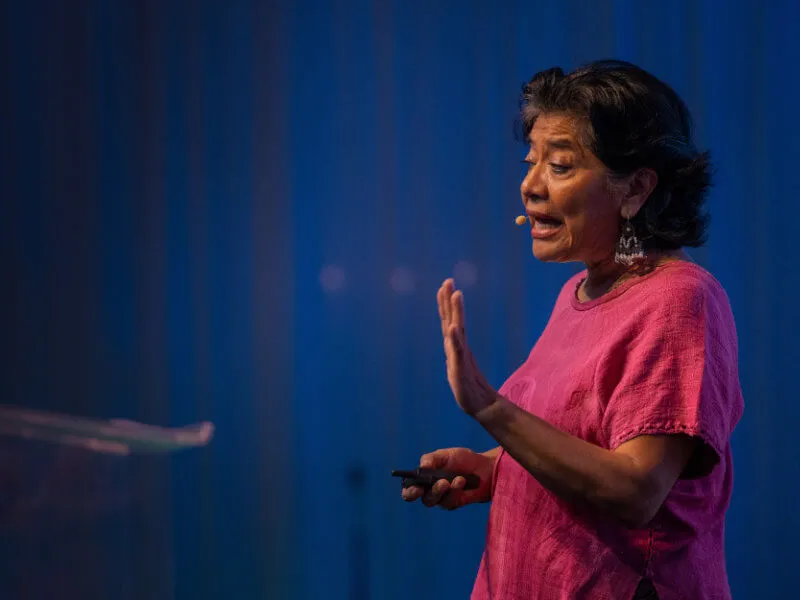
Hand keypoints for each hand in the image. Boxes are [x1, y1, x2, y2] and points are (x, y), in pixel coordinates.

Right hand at [401, 447, 494, 508]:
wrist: (484, 467)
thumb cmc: (462, 460)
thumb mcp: (445, 455)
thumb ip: (431, 459)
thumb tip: (422, 466)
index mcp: (424, 478)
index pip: (410, 488)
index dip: (409, 491)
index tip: (416, 488)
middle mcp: (430, 490)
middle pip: (423, 499)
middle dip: (429, 492)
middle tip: (438, 484)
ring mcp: (442, 498)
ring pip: (434, 501)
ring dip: (441, 490)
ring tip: (450, 480)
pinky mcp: (454, 503)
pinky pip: (449, 501)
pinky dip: (454, 490)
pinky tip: (461, 480)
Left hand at [437, 279, 497, 414]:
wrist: (480, 404)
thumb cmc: (467, 385)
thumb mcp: (455, 363)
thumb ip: (454, 349)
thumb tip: (452, 338)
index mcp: (457, 345)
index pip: (450, 320)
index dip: (447, 303)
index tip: (445, 285)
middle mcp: (459, 346)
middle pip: (454, 319)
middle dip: (450, 300)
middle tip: (448, 281)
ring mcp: (461, 355)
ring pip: (458, 330)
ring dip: (456, 312)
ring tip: (456, 294)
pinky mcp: (461, 367)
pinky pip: (458, 351)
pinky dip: (455, 339)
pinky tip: (453, 328)